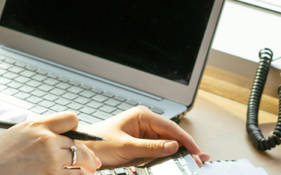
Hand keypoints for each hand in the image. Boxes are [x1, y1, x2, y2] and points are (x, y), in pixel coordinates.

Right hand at [0, 112, 101, 174]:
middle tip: (92, 163)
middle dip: (87, 155)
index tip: (76, 139)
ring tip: (85, 174)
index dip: (76, 130)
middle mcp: (46, 141)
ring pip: (82, 165)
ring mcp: (50, 162)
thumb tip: (58, 135)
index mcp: (37, 126)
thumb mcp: (17, 133)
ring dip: (85, 171)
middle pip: (80, 145)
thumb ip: (39, 130)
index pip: (71, 119)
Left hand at [78, 106, 209, 167]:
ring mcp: (143, 133)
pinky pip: (157, 151)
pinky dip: (165, 158)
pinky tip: (173, 163)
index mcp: (142, 116)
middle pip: (171, 136)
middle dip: (184, 149)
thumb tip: (173, 146)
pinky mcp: (141, 144)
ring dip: (175, 155)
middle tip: (196, 162)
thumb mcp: (126, 147)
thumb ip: (151, 147)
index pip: (170, 127)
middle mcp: (144, 122)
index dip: (186, 140)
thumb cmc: (99, 142)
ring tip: (188, 164)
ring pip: (166, 145)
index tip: (197, 152)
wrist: (83, 149)